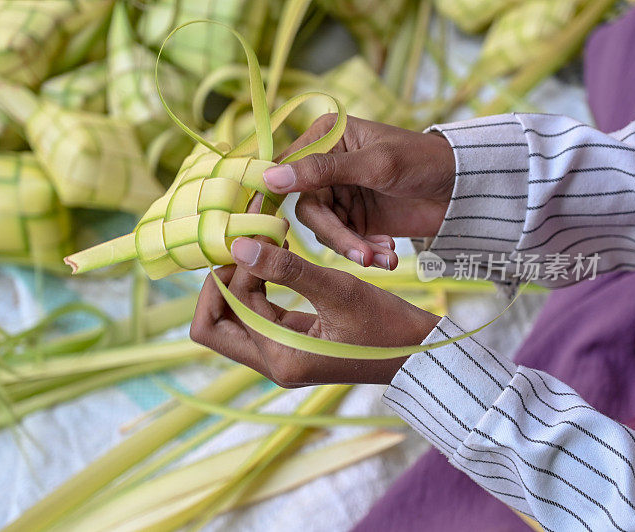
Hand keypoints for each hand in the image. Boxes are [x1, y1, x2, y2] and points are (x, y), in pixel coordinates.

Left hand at [190, 237, 439, 386]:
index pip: (227, 309)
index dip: (235, 267)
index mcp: (281, 358)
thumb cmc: (388, 326)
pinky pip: (256, 315)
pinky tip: (276, 256)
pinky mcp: (291, 345)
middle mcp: (273, 363)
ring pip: (232, 318)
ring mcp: (280, 356)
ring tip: (260, 243)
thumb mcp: (338, 290)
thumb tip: (239, 244)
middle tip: (241, 244)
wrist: (421, 354)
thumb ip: (287, 268)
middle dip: (219, 282)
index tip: (259, 232)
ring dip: (238, 281)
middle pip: (213, 325)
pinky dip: (257, 287)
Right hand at [265, 114, 454, 268]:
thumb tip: (269, 176)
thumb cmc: (422, 161)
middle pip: (307, 209)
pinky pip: (344, 242)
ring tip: (384, 257)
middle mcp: (326, 167)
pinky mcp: (354, 220)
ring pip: (325, 231)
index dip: (274, 194)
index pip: (287, 168)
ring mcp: (340, 196)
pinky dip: (364, 251)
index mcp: (326, 138)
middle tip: (363, 255)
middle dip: (336, 235)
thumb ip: (321, 170)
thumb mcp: (374, 164)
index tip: (267, 222)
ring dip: (353, 247)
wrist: (463, 190)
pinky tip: (388, 253)